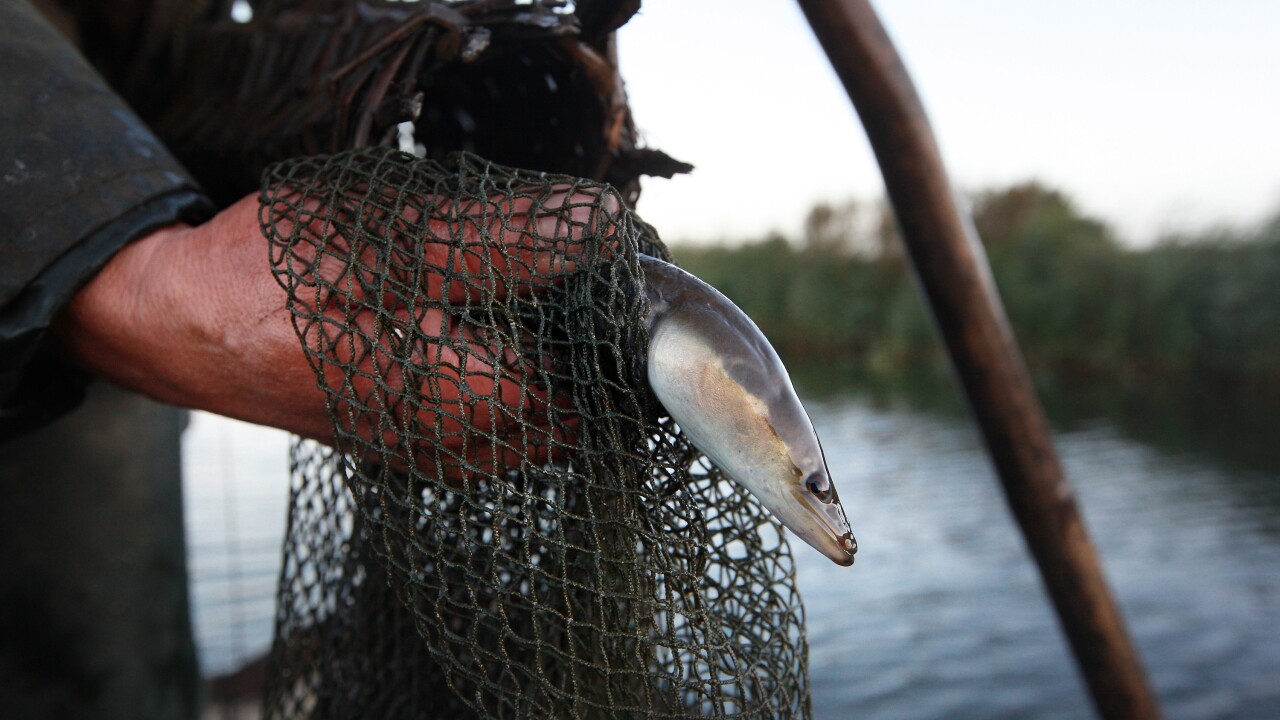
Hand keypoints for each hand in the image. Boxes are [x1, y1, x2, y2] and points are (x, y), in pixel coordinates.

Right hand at [54, 188, 616, 480]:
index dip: (606, 324)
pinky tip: (459, 319)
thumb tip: (601, 225)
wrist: (171, 320)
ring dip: (531, 355)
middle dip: (574, 343)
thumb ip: (512, 240)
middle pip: (568, 403)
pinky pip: (479, 418)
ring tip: (500, 291)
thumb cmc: (273, 282)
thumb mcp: (400, 240)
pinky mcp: (400, 434)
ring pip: (525, 414)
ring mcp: (427, 449)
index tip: (598, 272)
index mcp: (475, 406)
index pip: (596, 382)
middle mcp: (460, 446)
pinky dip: (491, 372)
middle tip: (548, 275)